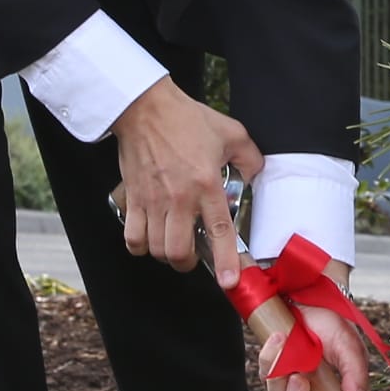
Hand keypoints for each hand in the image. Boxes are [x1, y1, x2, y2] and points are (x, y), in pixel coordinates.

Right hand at [111, 78, 261, 288]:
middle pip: (179, 252)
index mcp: (206, 183)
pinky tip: (148, 239)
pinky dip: (140, 247)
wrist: (146, 108)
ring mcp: (153, 200)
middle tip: (194, 255)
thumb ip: (250, 157)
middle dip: (188, 263)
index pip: (219, 231)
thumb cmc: (186, 119)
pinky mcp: (133, 199)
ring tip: (172, 245)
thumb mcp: (231, 132)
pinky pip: (132, 239)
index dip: (225, 260)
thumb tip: (257, 174)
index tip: (229, 281)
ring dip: (166, 255)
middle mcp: (179, 197)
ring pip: (156, 249)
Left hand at [256, 259, 371, 390]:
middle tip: (300, 378)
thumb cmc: (334, 324)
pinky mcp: (274, 375)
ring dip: (280, 376)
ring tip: (287, 343)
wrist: (309, 299)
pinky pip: (265, 376)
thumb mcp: (349, 346)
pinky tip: (279, 338)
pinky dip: (269, 358)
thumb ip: (355, 374)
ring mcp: (293, 389)